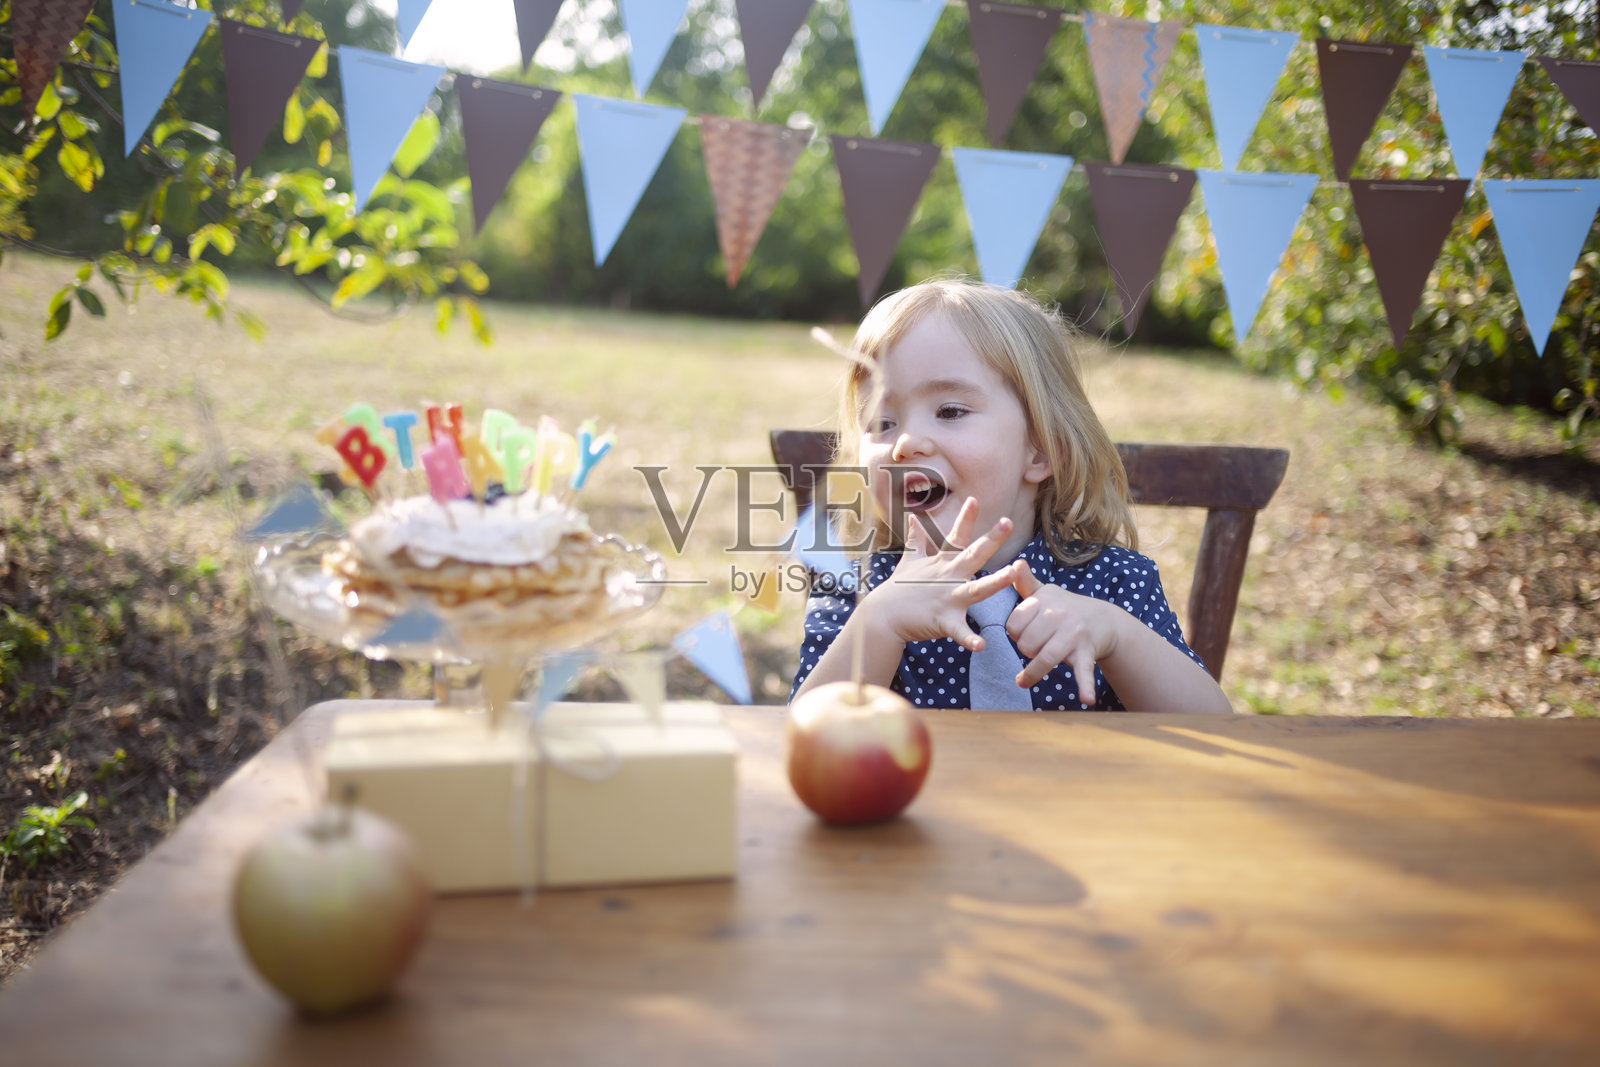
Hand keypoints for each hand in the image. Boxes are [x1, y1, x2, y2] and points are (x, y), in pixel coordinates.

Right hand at [862, 498, 1018, 650]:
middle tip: (1007, 522)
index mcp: (942, 564)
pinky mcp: (943, 621)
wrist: (882, 616)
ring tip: (1012, 574)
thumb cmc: (898, 588)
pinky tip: (981, 645)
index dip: (966, 518)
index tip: (975, 499)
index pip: (956, 536)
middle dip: (991, 539)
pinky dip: (969, 639)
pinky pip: (959, 632)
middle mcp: (948, 577)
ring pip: (976, 589)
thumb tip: (914, 517)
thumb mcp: (908, 560)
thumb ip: (916, 539)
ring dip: (994, 582)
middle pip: (973, 554)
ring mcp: (947, 598)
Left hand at [1004, 560, 1119, 704]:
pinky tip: (1086, 700)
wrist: (1104, 619)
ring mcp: (1074, 635)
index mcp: (1045, 600)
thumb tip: (1014, 563)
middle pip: (1026, 644)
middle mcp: (1059, 615)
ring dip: (1033, 673)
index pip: (1013, 625)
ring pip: (1045, 659)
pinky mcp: (1087, 652)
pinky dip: (1085, 686)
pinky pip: (1084, 671)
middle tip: (1035, 647)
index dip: (1015, 633)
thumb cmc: (1065, 608)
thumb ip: (1025, 583)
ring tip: (1022, 681)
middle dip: (1026, 650)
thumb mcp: (1045, 593)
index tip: (1024, 632)